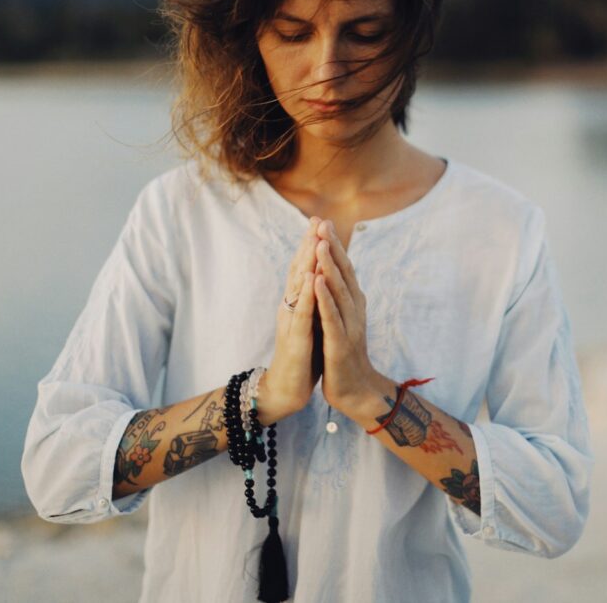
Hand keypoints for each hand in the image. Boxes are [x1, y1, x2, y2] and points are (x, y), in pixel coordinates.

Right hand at [261, 216, 322, 423]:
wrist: (287, 388)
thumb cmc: (300, 356)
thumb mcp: (309, 322)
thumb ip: (311, 301)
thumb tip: (319, 279)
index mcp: (296, 303)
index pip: (303, 268)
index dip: (310, 245)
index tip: (319, 221)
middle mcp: (290, 307)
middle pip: (298, 270)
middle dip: (308, 244)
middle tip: (316, 219)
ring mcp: (291, 321)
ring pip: (298, 287)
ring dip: (307, 262)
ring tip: (314, 239)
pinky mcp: (295, 338)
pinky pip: (302, 312)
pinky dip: (307, 294)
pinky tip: (312, 278)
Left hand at [312, 219, 378, 412]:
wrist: (355, 391)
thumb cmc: (344, 355)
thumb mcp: (342, 322)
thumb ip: (339, 300)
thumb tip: (331, 276)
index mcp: (352, 305)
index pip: (343, 270)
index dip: (334, 246)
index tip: (323, 222)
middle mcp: (354, 310)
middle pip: (343, 274)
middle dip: (332, 247)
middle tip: (323, 222)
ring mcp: (349, 326)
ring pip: (338, 291)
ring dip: (329, 266)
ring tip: (320, 243)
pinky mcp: (339, 342)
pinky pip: (331, 316)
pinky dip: (324, 297)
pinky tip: (317, 280)